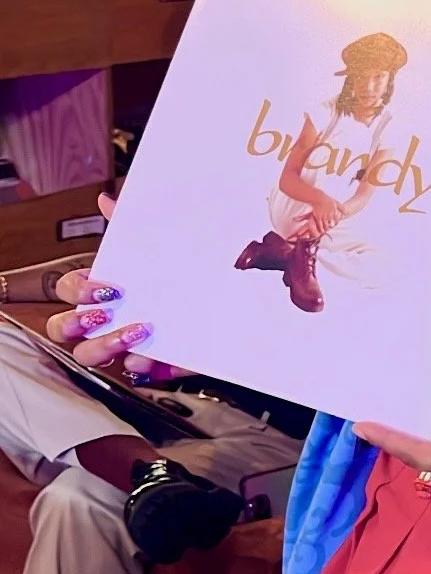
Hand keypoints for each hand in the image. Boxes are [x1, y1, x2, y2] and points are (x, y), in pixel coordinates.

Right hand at [44, 192, 183, 381]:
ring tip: (135, 332)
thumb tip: (108, 200)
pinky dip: (147, 366)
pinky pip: (138, 374)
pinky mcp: (150, 364)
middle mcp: (102, 319)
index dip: (76, 292)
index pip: (65, 291)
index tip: (105, 288)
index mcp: (98, 289)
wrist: (224, 292)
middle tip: (104, 314)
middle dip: (75, 324)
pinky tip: (159, 357)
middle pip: (62, 329)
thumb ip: (128, 226)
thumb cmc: (175, 269)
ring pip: (89, 356)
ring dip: (105, 346)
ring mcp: (121, 344)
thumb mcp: (155, 246)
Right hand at [305, 192, 343, 235]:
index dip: (336, 223)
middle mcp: (329, 214)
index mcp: (334, 211)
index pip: (337, 220)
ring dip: (326, 229)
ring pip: (326, 226)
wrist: (318, 198)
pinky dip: (321, 228)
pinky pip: (320, 225)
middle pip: (332, 225)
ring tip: (326, 229)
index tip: (335, 223)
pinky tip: (321, 229)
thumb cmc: (327, 200)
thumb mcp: (336, 203)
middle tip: (330, 227)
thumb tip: (347, 214)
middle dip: (331, 227)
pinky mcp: (317, 217)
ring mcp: (323, 216)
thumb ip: (342, 208)